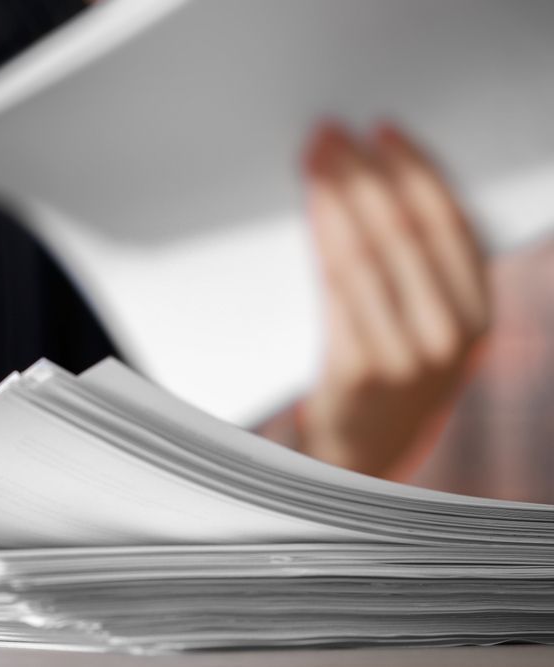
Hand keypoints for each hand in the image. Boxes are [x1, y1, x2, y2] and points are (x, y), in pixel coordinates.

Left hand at [299, 123, 489, 476]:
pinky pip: (338, 283)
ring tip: (313, 155)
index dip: (416, 168)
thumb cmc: (391, 374)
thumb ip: (419, 265)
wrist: (362, 450)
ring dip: (337, 192)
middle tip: (332, 132)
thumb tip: (379, 179)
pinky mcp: (360, 366)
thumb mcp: (427, 321)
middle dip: (366, 170)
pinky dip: (323, 232)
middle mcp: (452, 333)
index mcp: (479, 312)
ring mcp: (408, 353)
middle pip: (406, 228)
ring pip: (369, 249)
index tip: (383, 130)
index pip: (451, 221)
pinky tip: (310, 202)